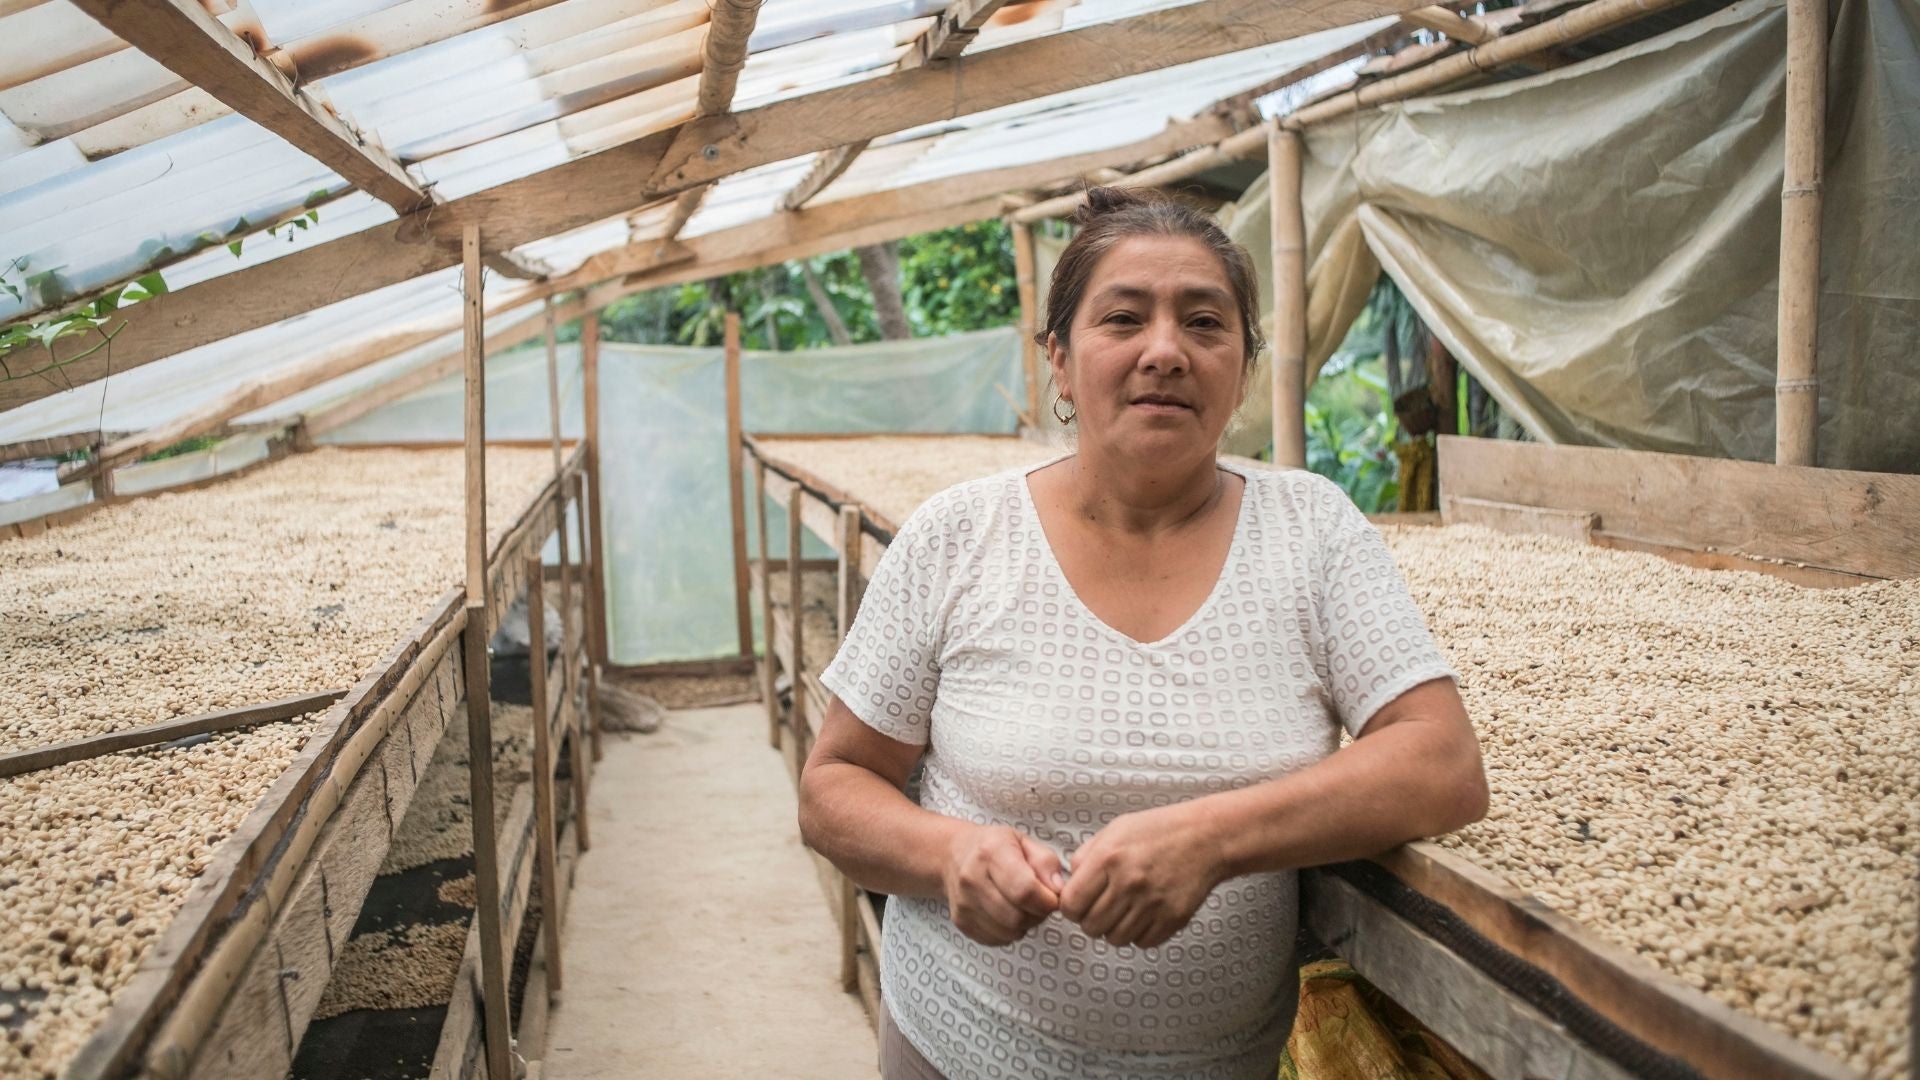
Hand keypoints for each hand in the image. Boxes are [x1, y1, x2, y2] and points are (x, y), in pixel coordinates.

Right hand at [941, 825, 1064, 945]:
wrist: (952, 855)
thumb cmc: (995, 847)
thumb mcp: (1024, 842)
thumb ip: (1046, 863)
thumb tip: (1058, 891)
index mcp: (991, 852)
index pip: (1024, 891)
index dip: (1047, 901)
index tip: (1052, 897)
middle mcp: (972, 878)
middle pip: (1017, 917)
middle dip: (1037, 914)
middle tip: (1038, 901)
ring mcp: (963, 903)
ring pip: (1008, 933)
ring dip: (1024, 925)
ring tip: (1022, 906)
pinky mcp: (961, 922)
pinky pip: (997, 940)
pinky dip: (1009, 932)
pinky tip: (1006, 913)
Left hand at [1059, 802, 1223, 949]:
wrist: (1206, 837)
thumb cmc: (1158, 830)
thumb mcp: (1115, 830)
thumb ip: (1085, 857)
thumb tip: (1067, 886)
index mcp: (1108, 858)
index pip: (1071, 905)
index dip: (1071, 908)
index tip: (1080, 903)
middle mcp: (1128, 883)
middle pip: (1091, 927)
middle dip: (1091, 920)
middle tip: (1103, 907)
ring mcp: (1152, 904)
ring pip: (1115, 939)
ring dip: (1115, 929)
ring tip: (1125, 909)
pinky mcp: (1173, 919)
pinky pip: (1142, 943)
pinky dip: (1139, 934)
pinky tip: (1144, 914)